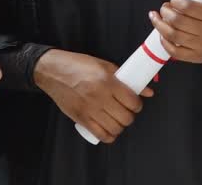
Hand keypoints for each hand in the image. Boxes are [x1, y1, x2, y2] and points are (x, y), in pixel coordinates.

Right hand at [33, 49, 153, 143]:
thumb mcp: (105, 66)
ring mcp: (89, 109)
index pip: (132, 101)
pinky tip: (109, 130)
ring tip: (118, 120)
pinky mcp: (80, 118)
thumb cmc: (78, 66)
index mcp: (107, 81)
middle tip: (127, 112)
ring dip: (120, 126)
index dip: (137, 105)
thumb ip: (126, 78)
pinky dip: (109, 136)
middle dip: (130, 116)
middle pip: (125, 117)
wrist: (53, 72)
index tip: (136, 104)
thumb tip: (148, 91)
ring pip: (114, 128)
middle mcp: (100, 97)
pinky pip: (100, 134)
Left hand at [148, 0, 201, 64]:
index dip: (176, 1)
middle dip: (166, 12)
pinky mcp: (196, 57)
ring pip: (174, 36)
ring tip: (158, 18)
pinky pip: (174, 51)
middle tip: (164, 8)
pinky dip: (164, 41)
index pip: (189, 7)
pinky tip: (161, 33)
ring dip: (160, 25)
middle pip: (179, 21)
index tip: (173, 0)